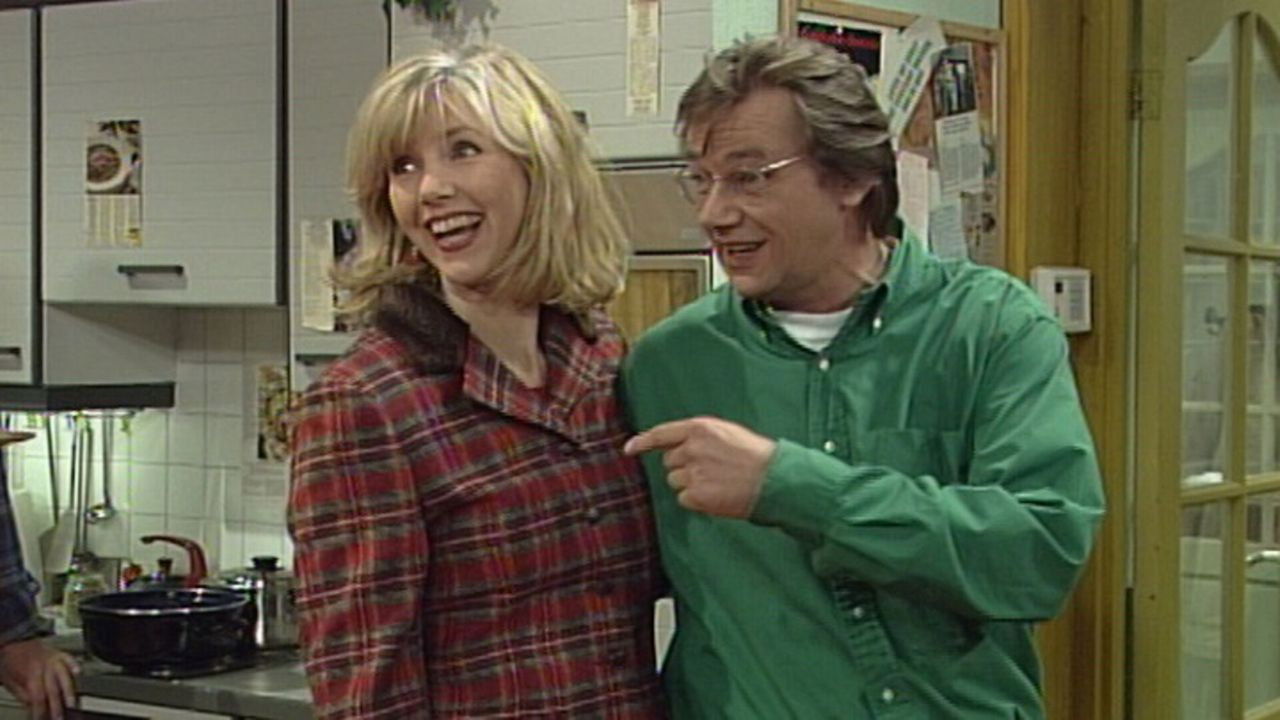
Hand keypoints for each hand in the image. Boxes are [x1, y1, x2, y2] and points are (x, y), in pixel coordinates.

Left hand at [0, 638, 78, 719]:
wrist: (10, 642)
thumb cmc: (8, 662)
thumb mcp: (9, 681)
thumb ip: (23, 694)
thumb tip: (33, 707)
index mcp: (29, 673)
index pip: (38, 697)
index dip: (41, 710)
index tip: (42, 719)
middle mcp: (43, 665)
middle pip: (53, 689)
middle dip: (57, 706)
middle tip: (59, 718)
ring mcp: (52, 658)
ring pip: (64, 676)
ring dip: (69, 691)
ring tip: (72, 704)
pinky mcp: (58, 653)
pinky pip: (69, 658)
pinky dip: (74, 665)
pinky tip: (78, 672)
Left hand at [624, 416, 776, 517]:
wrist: (774, 479)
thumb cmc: (755, 456)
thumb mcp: (726, 433)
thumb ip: (699, 437)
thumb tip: (675, 446)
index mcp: (699, 428)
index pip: (661, 434)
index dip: (642, 442)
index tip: (629, 449)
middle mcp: (692, 448)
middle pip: (669, 462)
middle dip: (683, 467)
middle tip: (710, 471)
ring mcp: (693, 472)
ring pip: (675, 482)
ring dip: (690, 484)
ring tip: (717, 482)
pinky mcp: (696, 494)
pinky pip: (684, 499)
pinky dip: (696, 501)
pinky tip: (716, 495)